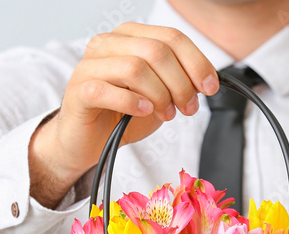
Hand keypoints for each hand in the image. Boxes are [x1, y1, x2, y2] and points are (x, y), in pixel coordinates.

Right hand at [29, 23, 218, 206]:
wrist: (90, 142)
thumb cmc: (122, 115)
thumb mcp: (159, 95)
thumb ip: (179, 81)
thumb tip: (206, 79)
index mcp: (130, 37)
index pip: (170, 37)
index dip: (196, 62)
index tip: (209, 87)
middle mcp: (108, 44)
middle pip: (156, 51)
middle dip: (181, 83)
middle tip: (187, 107)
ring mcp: (90, 65)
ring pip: (135, 67)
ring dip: (159, 95)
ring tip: (166, 114)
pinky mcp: (79, 90)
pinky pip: (107, 90)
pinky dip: (131, 102)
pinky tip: (142, 111)